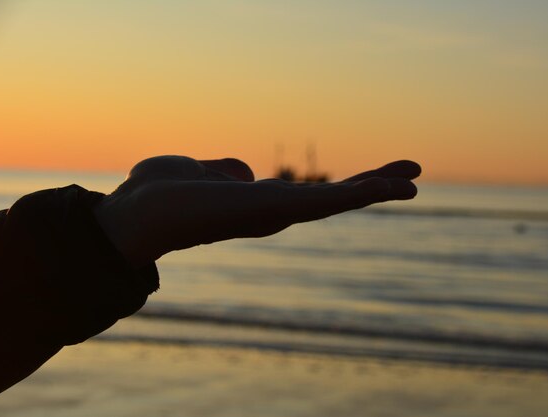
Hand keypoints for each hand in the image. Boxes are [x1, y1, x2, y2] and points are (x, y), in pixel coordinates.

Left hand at [93, 156, 420, 265]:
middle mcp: (273, 214)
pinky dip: (359, 193)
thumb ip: (224, 170)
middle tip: (412, 177)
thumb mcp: (195, 171)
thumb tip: (242, 173)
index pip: (313, 193)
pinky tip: (388, 187)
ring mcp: (277, 215)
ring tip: (412, 181)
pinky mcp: (274, 212)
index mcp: (260, 204)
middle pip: (335, 199)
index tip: (374, 177)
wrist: (134, 215)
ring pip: (338, 202)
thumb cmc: (158, 196)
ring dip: (377, 189)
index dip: (343, 184)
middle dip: (373, 186)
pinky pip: (325, 202)